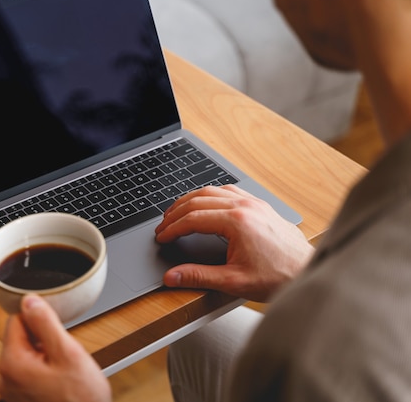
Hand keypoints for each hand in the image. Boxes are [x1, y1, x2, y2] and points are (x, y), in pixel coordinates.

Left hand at [0, 294, 111, 401]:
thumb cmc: (81, 399)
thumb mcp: (67, 352)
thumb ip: (45, 322)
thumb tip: (29, 300)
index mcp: (12, 363)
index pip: (15, 319)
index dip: (38, 319)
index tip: (54, 329)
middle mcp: (5, 378)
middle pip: (20, 337)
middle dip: (42, 338)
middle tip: (63, 354)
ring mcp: (12, 391)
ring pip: (27, 354)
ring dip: (44, 355)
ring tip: (63, 370)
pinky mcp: (21, 398)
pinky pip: (29, 372)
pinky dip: (44, 370)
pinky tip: (60, 380)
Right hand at [155, 185, 312, 301]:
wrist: (308, 273)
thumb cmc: (278, 277)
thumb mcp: (233, 281)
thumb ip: (198, 277)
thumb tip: (173, 276)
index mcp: (237, 221)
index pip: (193, 218)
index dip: (173, 228)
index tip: (162, 236)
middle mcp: (245, 206)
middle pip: (199, 199)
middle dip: (176, 212)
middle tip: (163, 225)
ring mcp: (254, 203)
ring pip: (213, 191)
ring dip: (191, 199)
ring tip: (177, 212)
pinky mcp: (261, 206)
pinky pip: (229, 191)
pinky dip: (210, 195)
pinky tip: (205, 202)